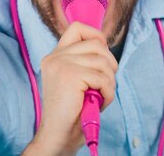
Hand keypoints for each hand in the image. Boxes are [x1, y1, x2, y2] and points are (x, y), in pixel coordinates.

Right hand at [22, 22, 118, 155]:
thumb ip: (84, 62)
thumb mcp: (76, 80)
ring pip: (102, 61)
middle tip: (105, 83)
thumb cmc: (71, 112)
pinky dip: (108, 92)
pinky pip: (103, 78)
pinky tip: (99, 102)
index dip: (96, 36)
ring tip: (101, 95)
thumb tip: (105, 47)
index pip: (77, 28)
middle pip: (96, 44)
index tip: (102, 55)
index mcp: (54, 56)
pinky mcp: (70, 75)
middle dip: (109, 63)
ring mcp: (61, 64)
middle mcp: (55, 57)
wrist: (58, 136)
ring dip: (109, 81)